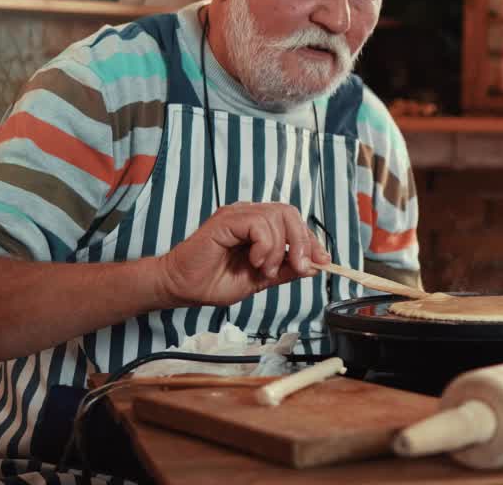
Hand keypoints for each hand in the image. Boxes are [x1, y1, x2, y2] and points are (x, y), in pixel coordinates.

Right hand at [156, 202, 330, 307]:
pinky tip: (255, 261)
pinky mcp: (225, 220)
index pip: (293, 222)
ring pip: (278, 216)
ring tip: (264, 269)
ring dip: (278, 249)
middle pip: (290, 213)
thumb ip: (285, 270)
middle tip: (298, 266)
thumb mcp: (260, 280)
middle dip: (302, 241)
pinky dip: (265, 245)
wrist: (180, 288)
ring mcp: (237, 215)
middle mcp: (248, 215)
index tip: (322, 261)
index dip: (311, 240)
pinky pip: (259, 223)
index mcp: (257, 226)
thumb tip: (314, 266)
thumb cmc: (212, 283)